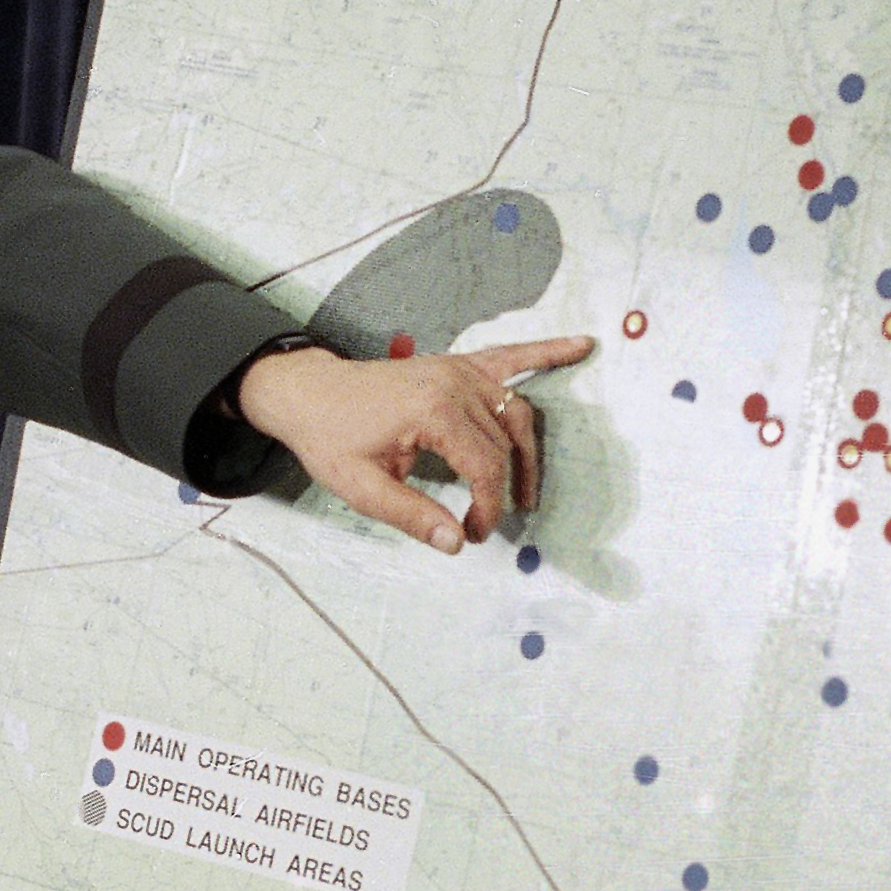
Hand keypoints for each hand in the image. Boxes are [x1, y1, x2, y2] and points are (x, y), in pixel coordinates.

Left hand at [236, 335, 594, 552]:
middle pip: (504, 444)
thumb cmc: (330, 437)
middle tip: (490, 522)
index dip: (489, 506)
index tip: (478, 532)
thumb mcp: (360, 487)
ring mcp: (459, 369)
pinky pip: (511, 357)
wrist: (308, 392)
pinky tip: (582, 346)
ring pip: (516, 412)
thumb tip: (455, 543)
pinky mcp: (458, 364)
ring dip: (528, 450)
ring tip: (528, 489)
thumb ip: (411, 515)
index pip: (485, 467)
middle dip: (504, 489)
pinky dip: (547, 352)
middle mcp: (454, 383)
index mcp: (432, 411)